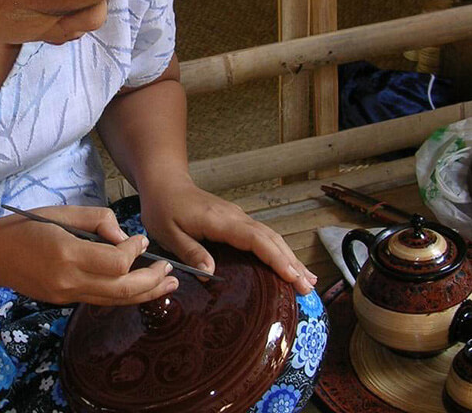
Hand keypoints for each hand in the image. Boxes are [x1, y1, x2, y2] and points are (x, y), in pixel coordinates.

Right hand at [0, 205, 177, 305]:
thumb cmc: (24, 226)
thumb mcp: (62, 212)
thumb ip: (98, 221)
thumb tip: (125, 238)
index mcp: (67, 254)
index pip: (117, 262)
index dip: (134, 251)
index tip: (140, 240)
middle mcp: (68, 281)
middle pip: (123, 290)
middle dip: (152, 281)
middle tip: (170, 270)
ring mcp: (66, 295)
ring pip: (115, 301)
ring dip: (145, 294)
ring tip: (169, 285)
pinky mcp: (64, 301)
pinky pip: (101, 300)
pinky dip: (124, 295)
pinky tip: (139, 288)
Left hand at [139, 180, 316, 294]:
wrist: (165, 182)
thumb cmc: (164, 207)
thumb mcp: (168, 233)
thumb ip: (190, 252)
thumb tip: (210, 274)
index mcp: (220, 221)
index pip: (255, 239)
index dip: (276, 258)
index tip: (292, 275)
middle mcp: (235, 217)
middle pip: (271, 239)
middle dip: (291, 263)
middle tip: (307, 288)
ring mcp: (238, 218)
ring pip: (270, 237)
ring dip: (289, 258)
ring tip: (307, 281)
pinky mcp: (237, 222)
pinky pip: (262, 237)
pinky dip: (278, 252)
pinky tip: (287, 266)